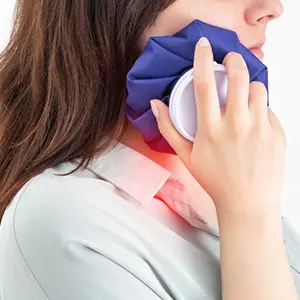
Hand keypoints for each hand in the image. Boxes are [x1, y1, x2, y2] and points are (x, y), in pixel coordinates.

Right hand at [150, 37, 286, 216]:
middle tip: (230, 61)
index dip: (203, 59)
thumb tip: (155, 104)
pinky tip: (254, 122)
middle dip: (234, 60)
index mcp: (211, 130)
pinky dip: (261, 108)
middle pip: (238, 77)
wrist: (247, 203)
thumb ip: (168, 128)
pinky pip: (270, 109)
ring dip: (249, 86)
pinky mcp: (277, 134)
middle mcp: (236, 126)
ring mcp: (259, 129)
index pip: (205, 84)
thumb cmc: (215, 180)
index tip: (203, 45)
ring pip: (258, 88)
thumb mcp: (186, 157)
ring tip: (243, 96)